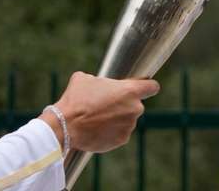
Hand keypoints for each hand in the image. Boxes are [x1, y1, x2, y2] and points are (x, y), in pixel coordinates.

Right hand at [41, 71, 159, 153]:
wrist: (65, 126)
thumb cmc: (75, 99)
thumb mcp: (85, 79)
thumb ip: (100, 80)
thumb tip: (98, 82)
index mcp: (130, 91)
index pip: (152, 87)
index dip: (148, 87)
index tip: (145, 88)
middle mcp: (134, 108)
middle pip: (135, 105)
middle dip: (124, 105)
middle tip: (106, 106)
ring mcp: (129, 126)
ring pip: (127, 120)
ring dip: (117, 119)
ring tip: (98, 119)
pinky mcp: (121, 140)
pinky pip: (119, 134)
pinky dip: (111, 132)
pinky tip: (97, 129)